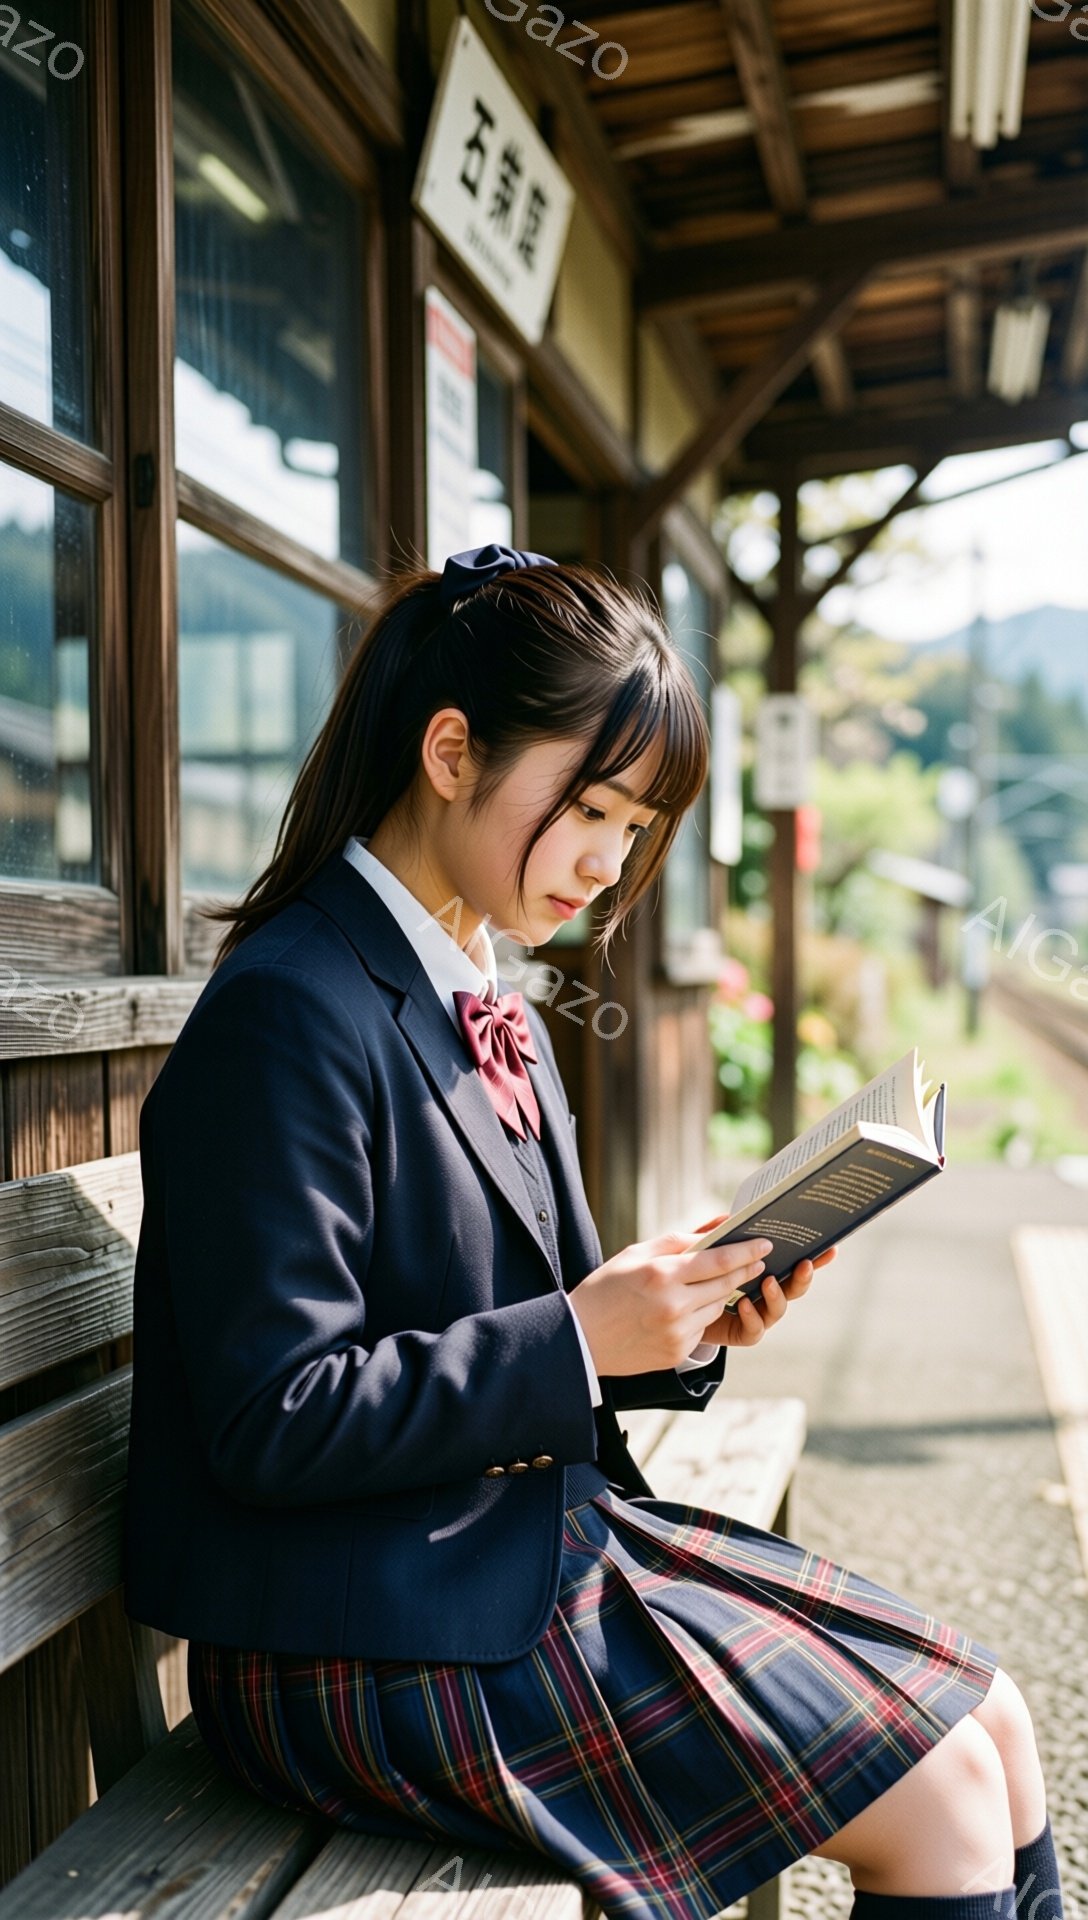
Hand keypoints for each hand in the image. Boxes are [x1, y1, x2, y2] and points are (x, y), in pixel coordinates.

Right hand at [569, 1215, 776, 1376]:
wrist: (579, 1338)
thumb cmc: (605, 1289)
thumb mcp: (636, 1254)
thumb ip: (679, 1240)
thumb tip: (716, 1226)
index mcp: (662, 1275)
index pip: (718, 1260)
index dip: (746, 1252)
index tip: (765, 1243)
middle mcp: (673, 1305)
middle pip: (725, 1284)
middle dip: (743, 1271)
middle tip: (757, 1260)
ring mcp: (676, 1332)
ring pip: (717, 1307)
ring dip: (722, 1293)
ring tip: (717, 1282)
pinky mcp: (676, 1351)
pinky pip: (702, 1329)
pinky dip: (701, 1315)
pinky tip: (688, 1308)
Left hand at [687, 1212, 837, 1348]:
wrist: (678, 1309)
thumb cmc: (694, 1275)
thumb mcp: (700, 1251)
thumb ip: (714, 1236)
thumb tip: (727, 1217)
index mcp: (764, 1269)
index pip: (793, 1261)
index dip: (815, 1257)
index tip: (830, 1247)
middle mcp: (766, 1292)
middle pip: (794, 1286)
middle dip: (803, 1276)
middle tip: (804, 1263)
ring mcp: (757, 1313)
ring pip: (778, 1308)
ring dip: (777, 1295)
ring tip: (768, 1282)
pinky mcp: (742, 1332)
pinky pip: (755, 1330)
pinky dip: (752, 1317)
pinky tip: (743, 1304)